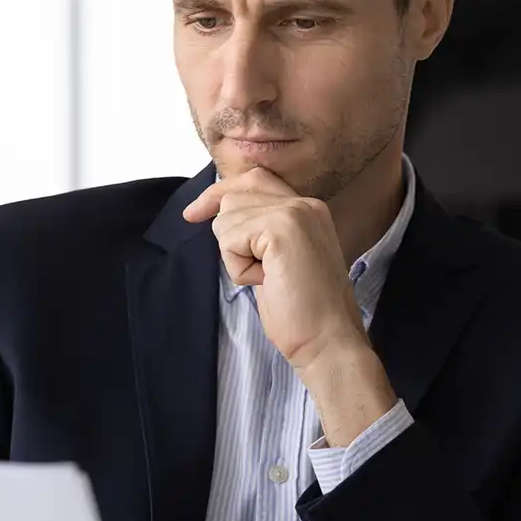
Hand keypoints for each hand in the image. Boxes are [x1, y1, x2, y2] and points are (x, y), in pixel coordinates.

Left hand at [182, 167, 365, 370]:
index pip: (253, 180)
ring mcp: (295, 213)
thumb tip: (220, 217)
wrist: (327, 341)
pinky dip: (239, 268)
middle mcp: (305, 203)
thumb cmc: (302, 313)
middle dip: (230, 237)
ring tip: (270, 278)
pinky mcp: (281, 228)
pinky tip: (267, 281)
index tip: (193, 214)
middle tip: (260, 273)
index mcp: (308, 209)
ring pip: (227, 219)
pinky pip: (230, 240)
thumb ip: (260, 233)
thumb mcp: (277, 261)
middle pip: (233, 196)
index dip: (219, 194)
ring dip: (236, 257)